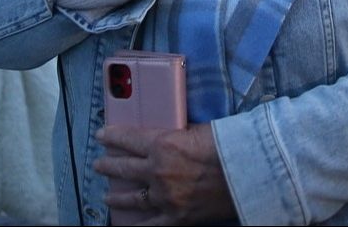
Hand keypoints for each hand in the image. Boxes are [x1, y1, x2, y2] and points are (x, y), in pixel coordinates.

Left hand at [95, 122, 235, 225]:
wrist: (248, 173)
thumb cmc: (227, 146)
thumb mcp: (198, 130)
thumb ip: (178, 135)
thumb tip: (169, 137)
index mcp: (162, 144)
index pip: (128, 139)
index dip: (112, 137)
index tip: (102, 135)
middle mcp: (158, 170)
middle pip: (124, 167)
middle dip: (109, 165)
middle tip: (99, 164)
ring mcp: (165, 196)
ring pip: (132, 197)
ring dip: (116, 196)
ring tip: (107, 195)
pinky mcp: (176, 217)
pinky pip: (150, 225)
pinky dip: (137, 226)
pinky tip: (127, 226)